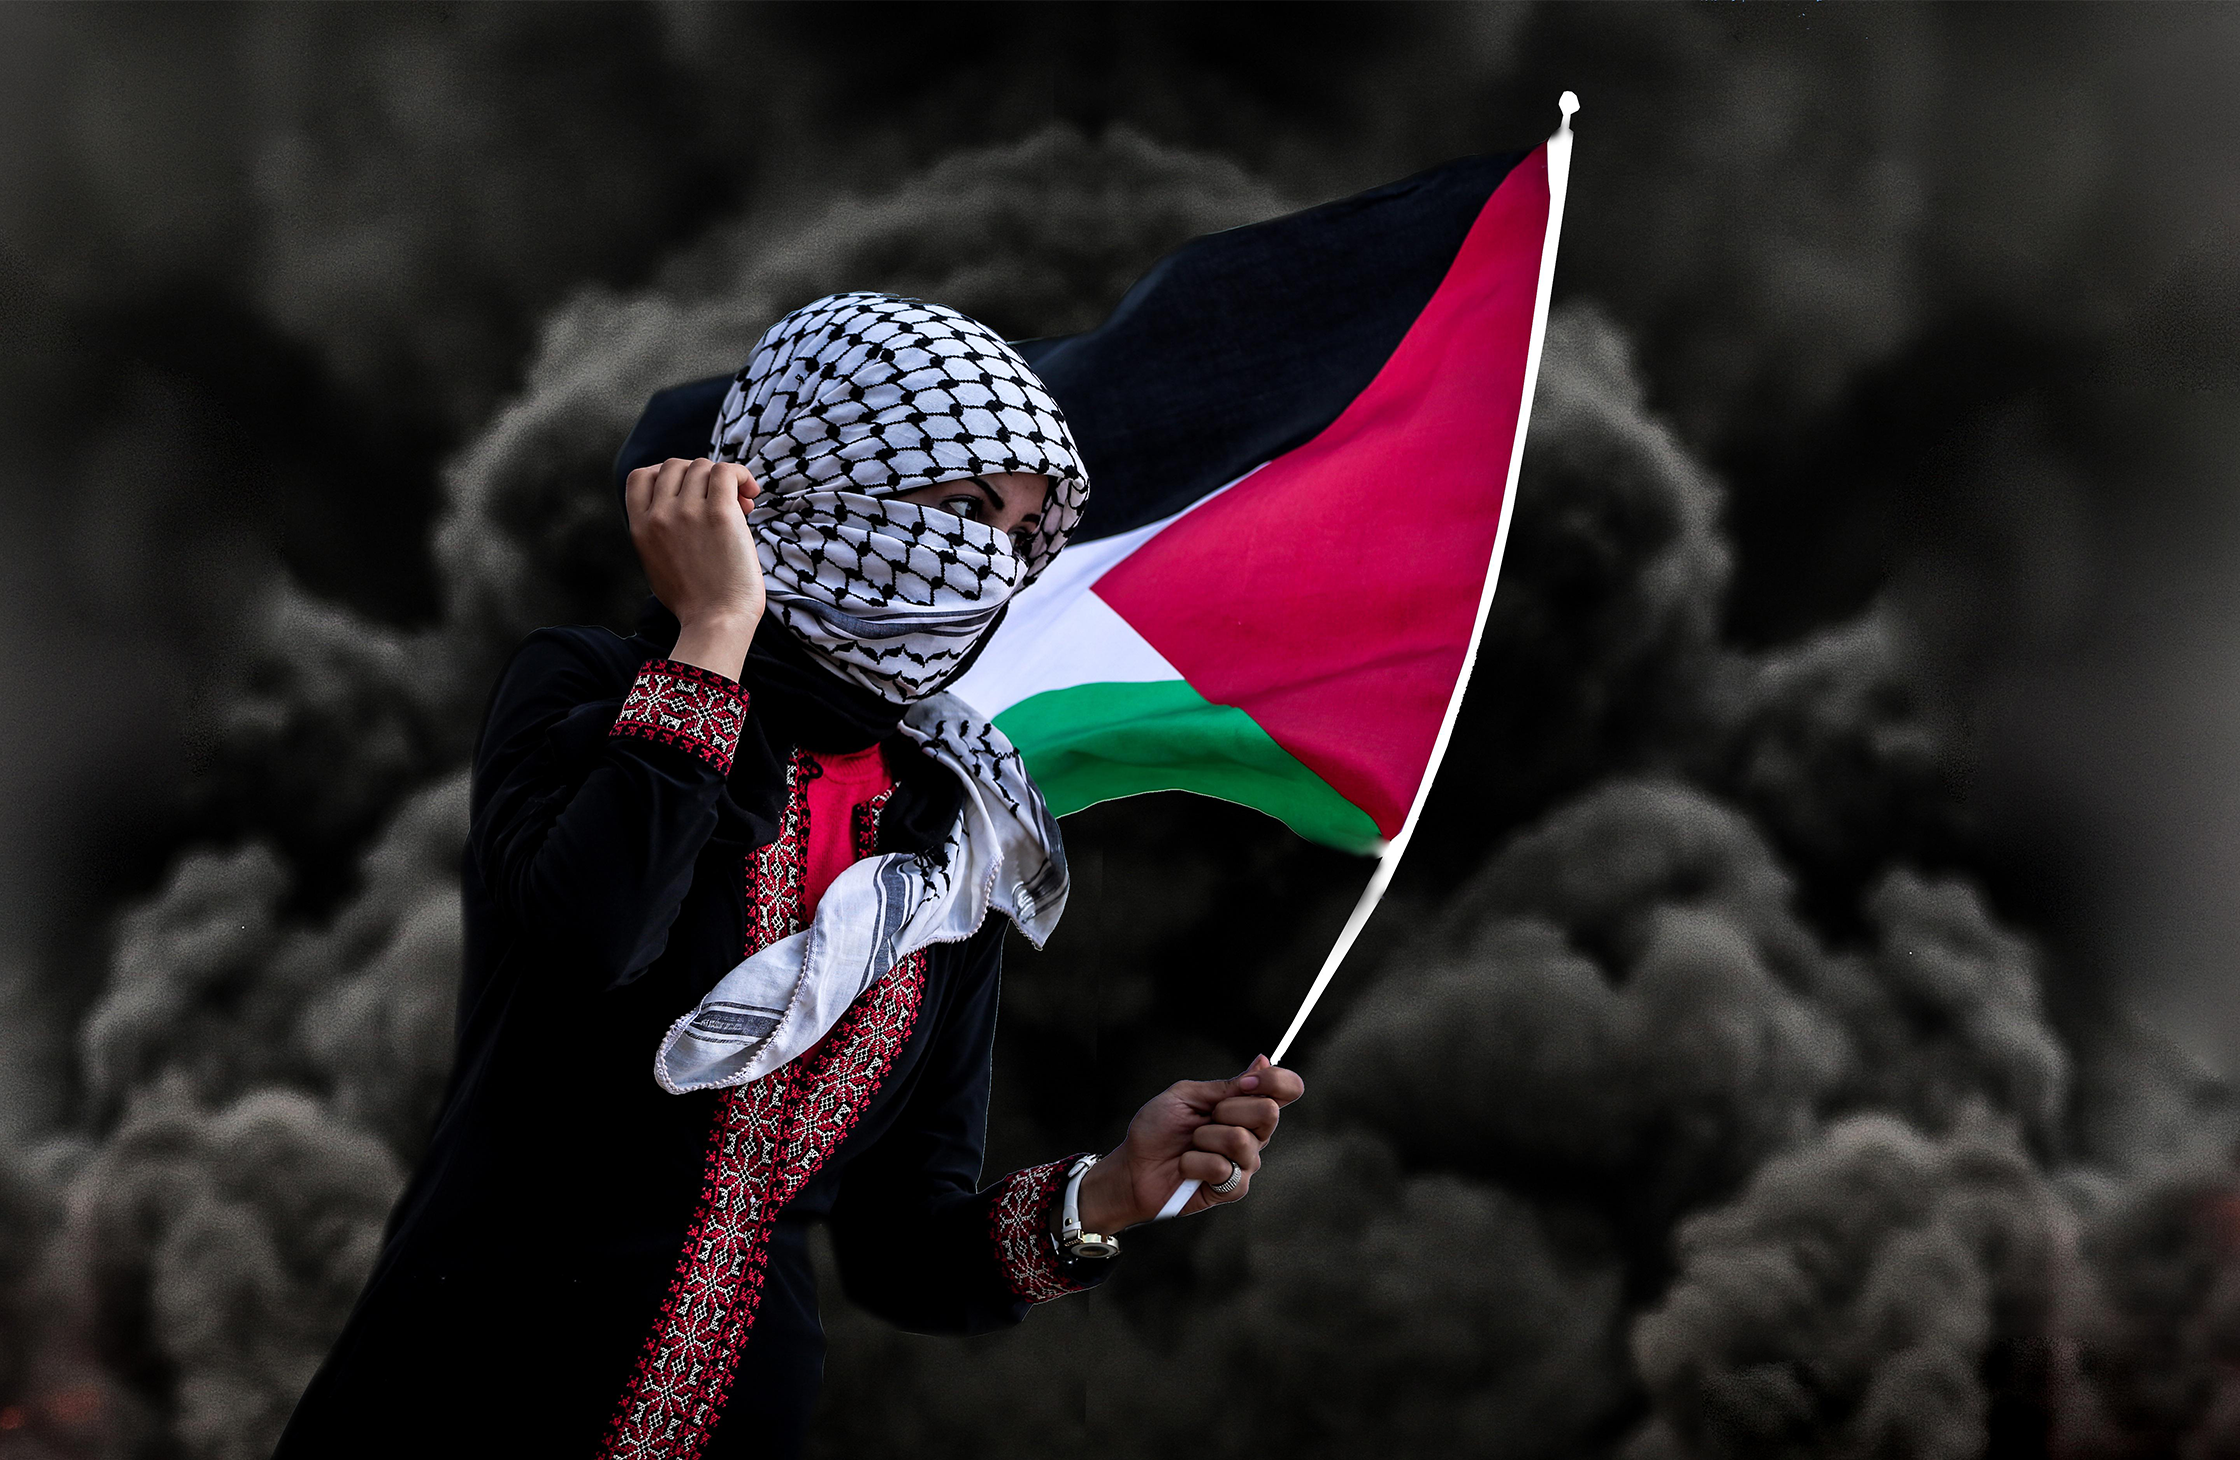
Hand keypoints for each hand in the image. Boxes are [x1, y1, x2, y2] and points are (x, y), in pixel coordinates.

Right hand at [625, 457, 765, 679]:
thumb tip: (683, 500)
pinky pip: (726, 472)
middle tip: (722, 501)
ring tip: (742, 504)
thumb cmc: (695, 600)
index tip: (688, 489)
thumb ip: (659, 531)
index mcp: (640, 527)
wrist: (716, 621)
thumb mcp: (657, 563)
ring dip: (724, 478)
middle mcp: (659, 515)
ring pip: (703, 466)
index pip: (640, 476)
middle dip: (699, 476)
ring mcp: (687, 512)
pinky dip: (740, 475)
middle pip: (675, 466)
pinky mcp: (719, 514)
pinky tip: (750, 493)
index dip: (665, 473)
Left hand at [1076, 1055, 1305, 1230]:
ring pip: (1242, 1140)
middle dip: (1228, 1109)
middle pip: (1269, 1112)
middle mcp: (1252, 1134)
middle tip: (1204, 1119)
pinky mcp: (1232, 1189)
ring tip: (1191, 1144)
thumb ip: (1226, 1085)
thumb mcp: (1187, 1095)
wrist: (1132, 1167)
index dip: (1276, 1080)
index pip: (1286, 1090)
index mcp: (1244, 1107)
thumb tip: (1263, 1060)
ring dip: (1205, 1138)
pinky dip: (1195, 1163)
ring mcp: (1245, 1163)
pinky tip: (1186, 1167)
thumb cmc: (1156, 1130)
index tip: (1248, 1082)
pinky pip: (1223, 1168)